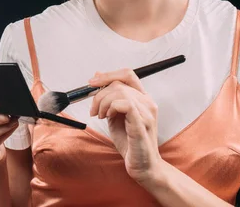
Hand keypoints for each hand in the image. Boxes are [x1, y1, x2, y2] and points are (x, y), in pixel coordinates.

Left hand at [88, 69, 162, 183]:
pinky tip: (108, 117)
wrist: (143, 166)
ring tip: (101, 116)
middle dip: (99, 95)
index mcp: (142, 99)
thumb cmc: (130, 142)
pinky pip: (125, 104)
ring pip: (119, 92)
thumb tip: (97, 76)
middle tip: (94, 110)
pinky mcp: (142, 123)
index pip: (127, 74)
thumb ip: (109, 97)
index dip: (107, 75)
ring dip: (103, 102)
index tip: (91, 83)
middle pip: (119, 83)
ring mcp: (147, 113)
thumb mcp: (115, 115)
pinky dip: (111, 107)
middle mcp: (147, 103)